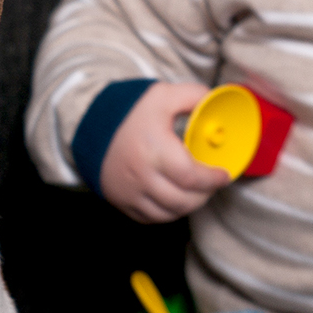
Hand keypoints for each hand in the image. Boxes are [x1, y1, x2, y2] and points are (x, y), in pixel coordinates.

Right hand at [98, 81, 230, 223]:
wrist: (89, 124)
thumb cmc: (128, 110)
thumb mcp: (162, 94)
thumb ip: (193, 96)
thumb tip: (215, 104)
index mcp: (155, 149)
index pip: (191, 177)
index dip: (212, 180)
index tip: (223, 175)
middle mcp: (142, 175)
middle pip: (183, 200)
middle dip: (205, 194)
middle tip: (212, 184)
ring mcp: (131, 192)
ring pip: (169, 213)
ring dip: (189, 205)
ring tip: (196, 192)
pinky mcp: (122, 201)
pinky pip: (151, 218)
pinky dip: (168, 213)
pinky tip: (175, 199)